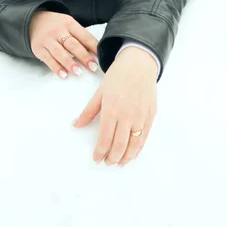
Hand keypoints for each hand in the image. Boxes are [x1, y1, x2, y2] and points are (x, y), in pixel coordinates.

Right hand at [29, 11, 98, 78]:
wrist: (33, 21)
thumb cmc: (57, 26)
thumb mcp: (69, 25)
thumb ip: (80, 36)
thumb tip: (96, 52)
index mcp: (69, 23)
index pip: (84, 36)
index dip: (93, 47)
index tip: (102, 57)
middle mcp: (58, 31)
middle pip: (72, 44)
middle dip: (84, 56)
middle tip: (93, 67)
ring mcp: (47, 39)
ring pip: (60, 52)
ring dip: (70, 63)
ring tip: (78, 72)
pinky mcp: (38, 48)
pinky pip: (48, 59)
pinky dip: (56, 68)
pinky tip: (63, 74)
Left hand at [72, 47, 157, 166]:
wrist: (139, 64)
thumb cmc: (117, 76)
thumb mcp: (99, 92)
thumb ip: (88, 111)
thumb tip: (75, 125)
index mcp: (111, 110)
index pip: (105, 139)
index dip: (100, 152)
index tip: (96, 158)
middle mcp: (127, 116)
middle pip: (119, 146)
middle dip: (112, 158)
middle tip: (107, 163)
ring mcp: (141, 117)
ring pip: (134, 145)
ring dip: (126, 157)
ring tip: (119, 163)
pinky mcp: (151, 115)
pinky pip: (145, 137)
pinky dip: (138, 149)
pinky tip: (133, 153)